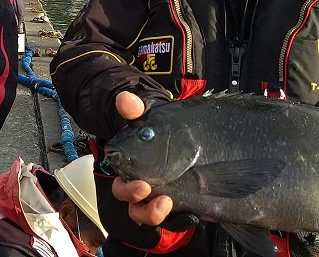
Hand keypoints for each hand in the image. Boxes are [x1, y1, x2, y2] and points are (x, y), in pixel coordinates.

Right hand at [110, 91, 175, 225]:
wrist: (169, 127)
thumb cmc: (150, 124)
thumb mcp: (142, 113)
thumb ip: (133, 108)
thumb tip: (125, 100)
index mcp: (129, 172)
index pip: (122, 188)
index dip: (129, 191)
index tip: (142, 186)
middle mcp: (143, 188)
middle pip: (137, 209)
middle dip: (147, 210)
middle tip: (162, 201)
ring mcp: (161, 195)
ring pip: (156, 216)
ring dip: (163, 215)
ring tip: (175, 206)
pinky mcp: (180, 199)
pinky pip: (178, 216)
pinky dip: (184, 218)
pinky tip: (195, 212)